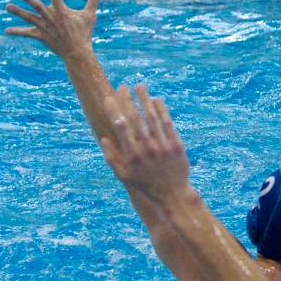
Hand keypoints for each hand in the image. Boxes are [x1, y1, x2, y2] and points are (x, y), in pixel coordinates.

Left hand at [5, 0, 102, 58]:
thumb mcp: (89, 17)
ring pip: (29, 17)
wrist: (77, 52)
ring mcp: (45, 27)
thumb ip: (93, 2)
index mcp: (62, 11)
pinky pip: (27, 33)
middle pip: (37, 6)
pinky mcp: (40, 36)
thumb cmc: (84, 34)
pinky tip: (7, 31)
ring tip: (8, 6)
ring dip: (18, 12)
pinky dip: (17, 32)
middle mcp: (51, 18)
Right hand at [100, 85, 191, 200]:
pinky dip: (162, 110)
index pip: (121, 128)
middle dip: (128, 100)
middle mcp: (147, 149)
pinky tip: (156, 99)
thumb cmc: (145, 185)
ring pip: (152, 117)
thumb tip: (103, 139)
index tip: (109, 98)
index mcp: (132, 155)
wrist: (173, 193)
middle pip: (136, 119)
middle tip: (122, 87)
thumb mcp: (124, 177)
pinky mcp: (176, 145)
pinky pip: (168, 124)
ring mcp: (163, 146)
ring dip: (145, 100)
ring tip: (139, 86)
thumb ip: (112, 158)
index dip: (114, 111)